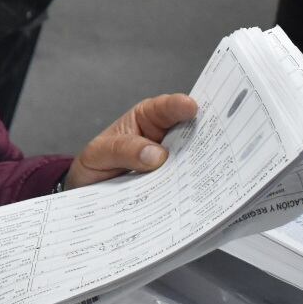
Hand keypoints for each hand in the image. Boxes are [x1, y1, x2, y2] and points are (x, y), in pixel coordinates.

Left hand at [65, 94, 197, 188]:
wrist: (87, 192)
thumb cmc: (95, 163)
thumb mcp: (99, 153)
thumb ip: (123, 150)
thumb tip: (157, 155)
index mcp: (146, 119)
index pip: (165, 108)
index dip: (178, 106)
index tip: (191, 107)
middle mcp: (164, 140)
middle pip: (190, 135)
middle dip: (203, 137)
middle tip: (215, 143)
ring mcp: (171, 164)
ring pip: (191, 163)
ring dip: (199, 169)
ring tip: (209, 174)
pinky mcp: (171, 188)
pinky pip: (183, 188)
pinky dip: (189, 192)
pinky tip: (195, 198)